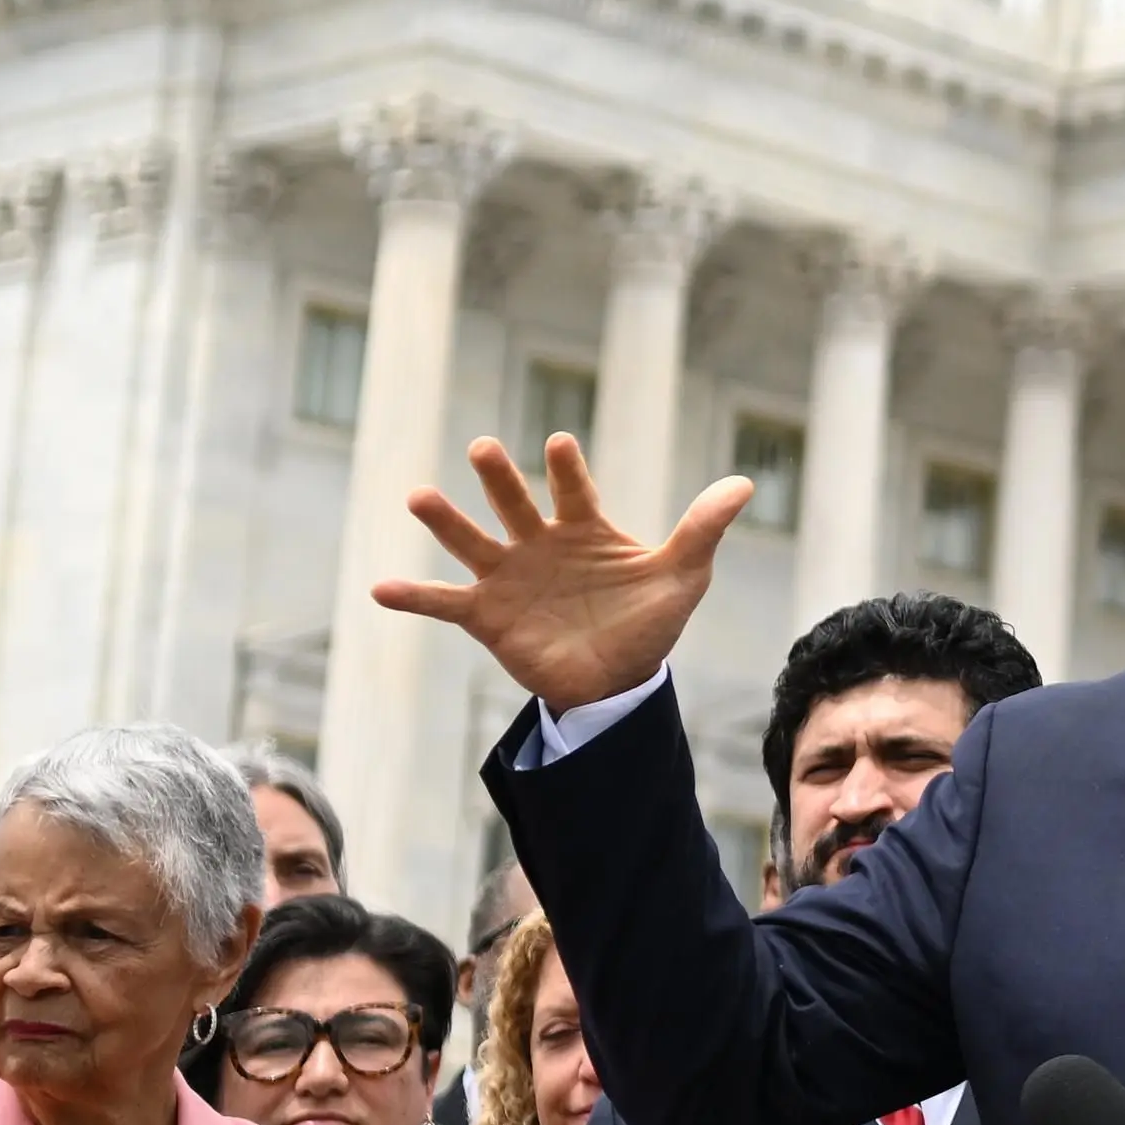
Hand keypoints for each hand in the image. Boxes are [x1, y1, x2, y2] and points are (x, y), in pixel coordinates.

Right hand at [377, 434, 747, 713]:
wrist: (618, 681)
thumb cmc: (649, 621)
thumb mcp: (683, 575)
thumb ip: (703, 528)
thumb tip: (744, 483)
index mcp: (585, 529)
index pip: (574, 490)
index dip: (567, 470)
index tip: (558, 444)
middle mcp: (540, 545)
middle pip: (515, 504)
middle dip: (499, 478)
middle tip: (482, 448)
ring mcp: (510, 579)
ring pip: (473, 542)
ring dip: (446, 521)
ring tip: (419, 496)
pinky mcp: (488, 617)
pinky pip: (444, 603)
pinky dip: (413, 596)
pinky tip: (380, 588)